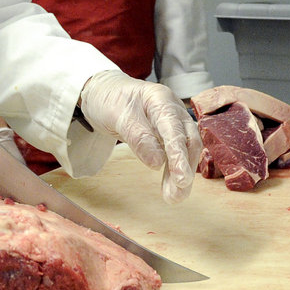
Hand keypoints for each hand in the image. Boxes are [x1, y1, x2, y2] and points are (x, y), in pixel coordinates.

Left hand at [79, 70, 201, 202]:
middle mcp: (172, 110)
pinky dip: (174, 170)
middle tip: (177, 195)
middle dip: (184, 168)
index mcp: (161, 100)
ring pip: (184, 149)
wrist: (102, 92)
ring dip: (181, 173)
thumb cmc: (109, 99)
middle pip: (186, 140)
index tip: (182, 178)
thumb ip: (138, 136)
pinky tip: (172, 186)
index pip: (174, 129)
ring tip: (174, 197)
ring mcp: (171, 122)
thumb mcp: (117, 115)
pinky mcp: (166, 134)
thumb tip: (157, 163)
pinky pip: (175, 152)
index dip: (179, 155)